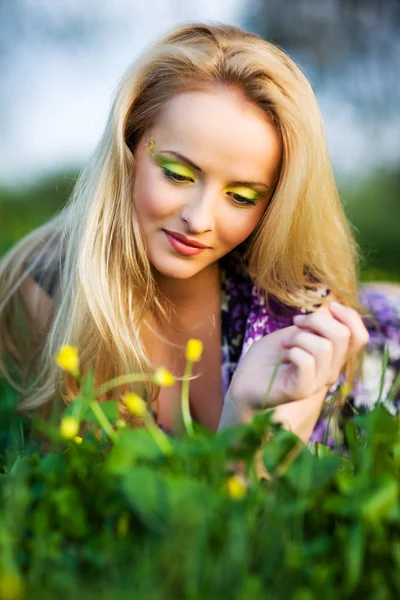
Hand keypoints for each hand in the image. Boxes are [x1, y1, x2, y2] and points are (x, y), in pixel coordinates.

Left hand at [218, 301, 368, 429]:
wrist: (244, 384)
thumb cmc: (267, 357)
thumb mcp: (294, 332)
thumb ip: (315, 324)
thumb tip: (333, 304)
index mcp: (333, 357)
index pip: (360, 337)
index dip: (349, 316)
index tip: (329, 306)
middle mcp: (330, 371)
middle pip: (343, 336)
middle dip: (316, 320)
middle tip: (295, 323)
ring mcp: (317, 383)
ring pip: (324, 347)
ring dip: (299, 336)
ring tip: (285, 343)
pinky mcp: (301, 390)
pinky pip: (306, 361)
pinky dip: (292, 350)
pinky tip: (283, 355)